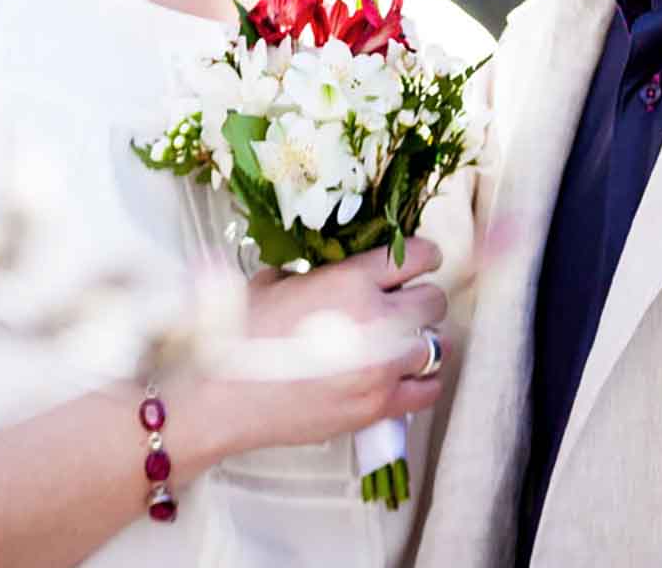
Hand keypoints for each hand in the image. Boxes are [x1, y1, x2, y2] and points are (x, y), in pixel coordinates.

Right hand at [200, 239, 448, 455]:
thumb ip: (313, 270)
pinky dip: (423, 379)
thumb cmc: (240, 335)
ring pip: (437, 343)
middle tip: (400, 304)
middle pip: (434, 299)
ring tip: (398, 342)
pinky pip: (430, 389)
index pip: (418, 255)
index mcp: (351, 280)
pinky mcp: (379, 406)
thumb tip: (331, 266)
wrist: (224, 398)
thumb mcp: (273, 281)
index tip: (415, 262)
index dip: (421, 256)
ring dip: (420, 338)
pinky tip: (405, 374)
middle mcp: (377, 320)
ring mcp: (383, 367)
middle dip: (419, 298)